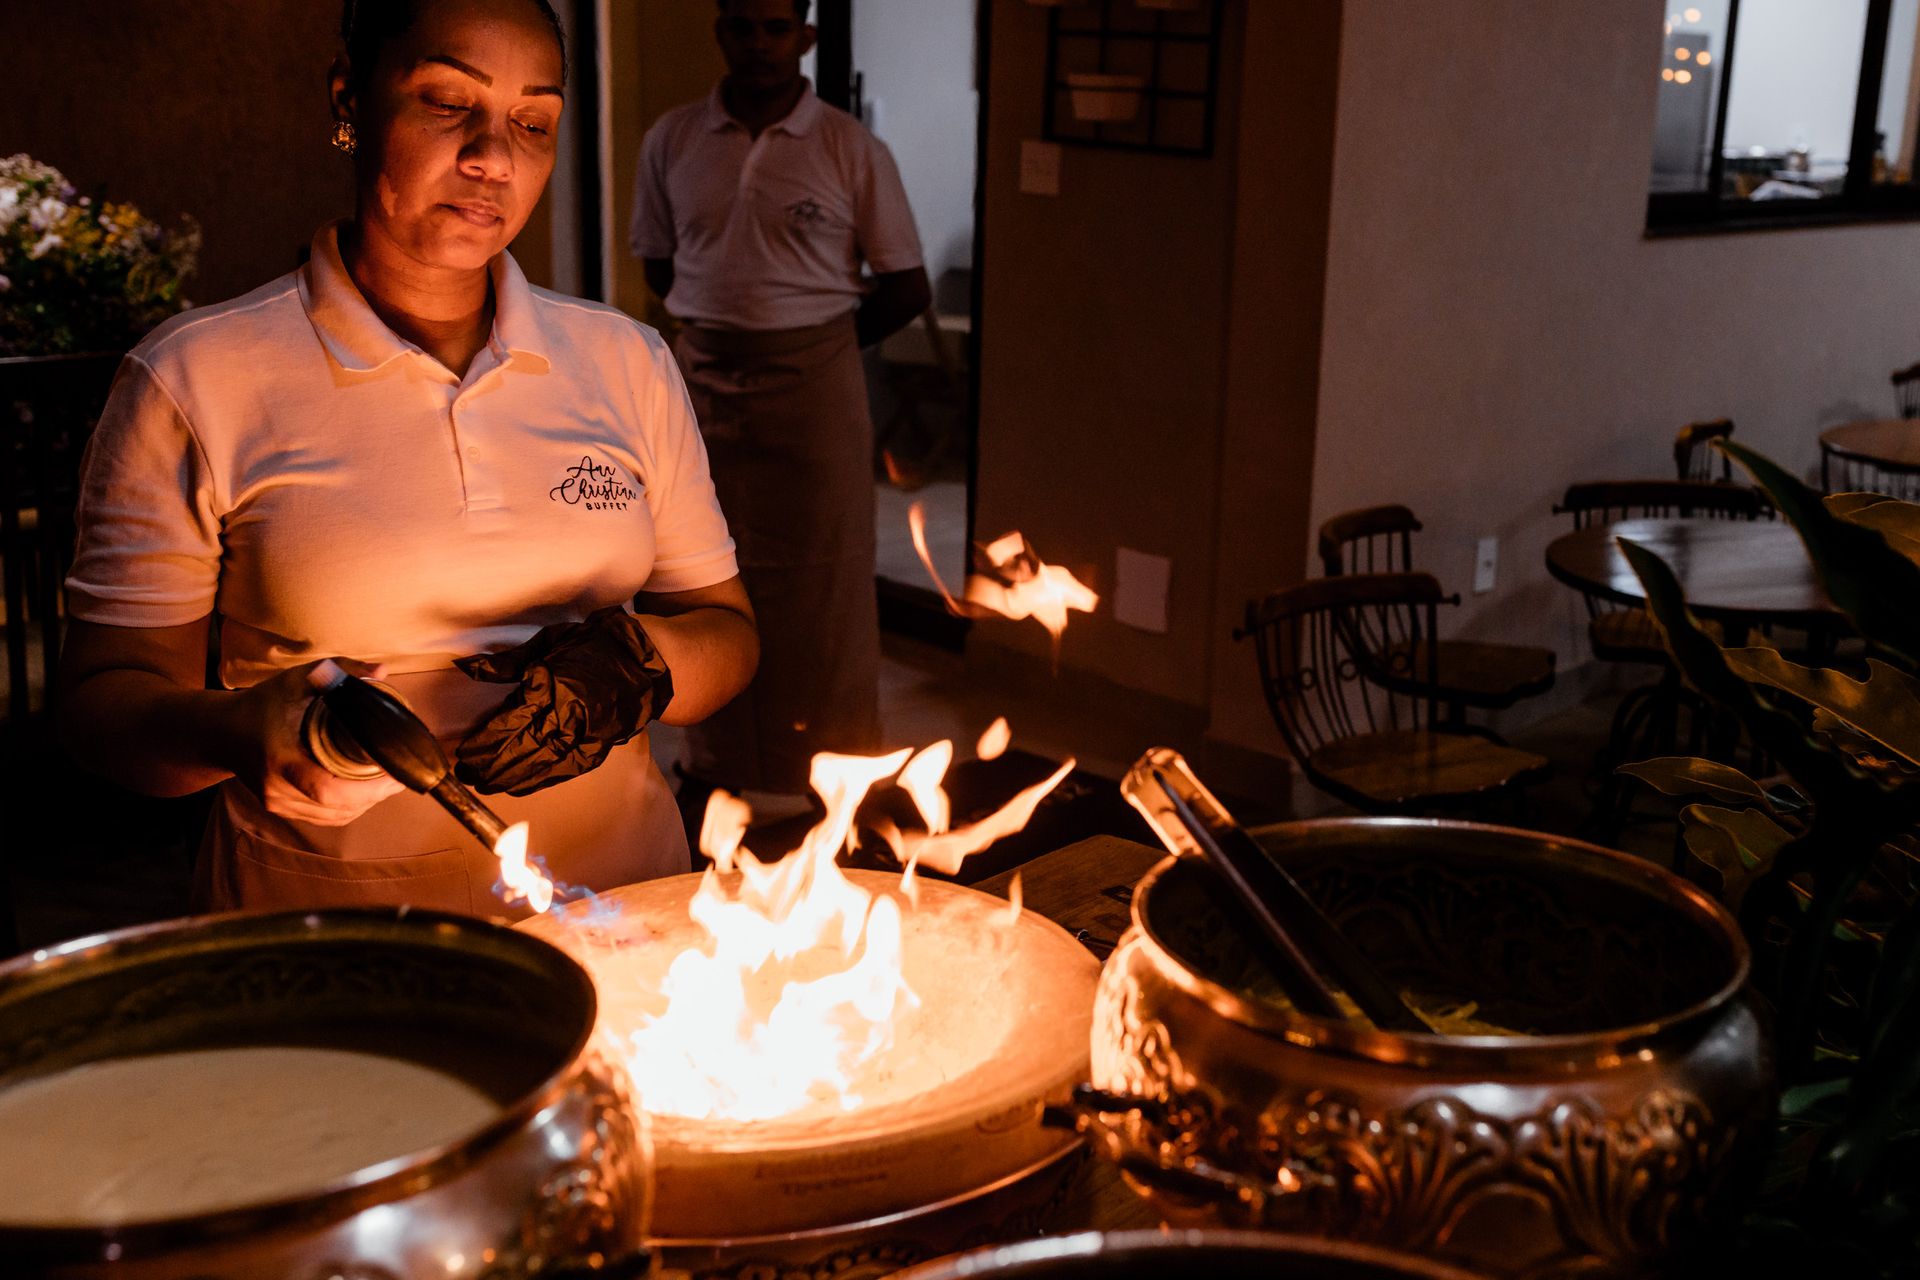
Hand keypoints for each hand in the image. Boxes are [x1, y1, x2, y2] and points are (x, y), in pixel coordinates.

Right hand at [227, 658, 406, 825]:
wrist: (219, 732)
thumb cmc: (260, 704)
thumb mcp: (296, 680)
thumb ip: (339, 672)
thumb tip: (380, 671)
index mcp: (281, 759)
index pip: (328, 789)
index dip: (366, 789)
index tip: (394, 774)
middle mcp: (277, 789)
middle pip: (337, 808)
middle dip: (375, 796)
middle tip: (400, 776)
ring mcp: (277, 803)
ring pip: (333, 816)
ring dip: (364, 804)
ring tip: (388, 783)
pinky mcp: (280, 809)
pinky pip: (323, 817)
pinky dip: (347, 808)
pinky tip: (365, 794)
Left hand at [453, 607, 673, 796]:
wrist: (650, 660)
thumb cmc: (597, 645)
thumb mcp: (551, 642)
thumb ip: (510, 661)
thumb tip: (470, 668)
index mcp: (557, 688)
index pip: (511, 723)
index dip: (485, 742)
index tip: (464, 753)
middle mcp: (572, 718)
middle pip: (522, 749)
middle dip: (491, 765)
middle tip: (466, 775)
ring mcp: (588, 736)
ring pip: (542, 765)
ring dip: (511, 778)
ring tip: (486, 785)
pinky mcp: (600, 747)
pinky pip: (565, 769)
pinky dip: (540, 780)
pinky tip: (520, 786)